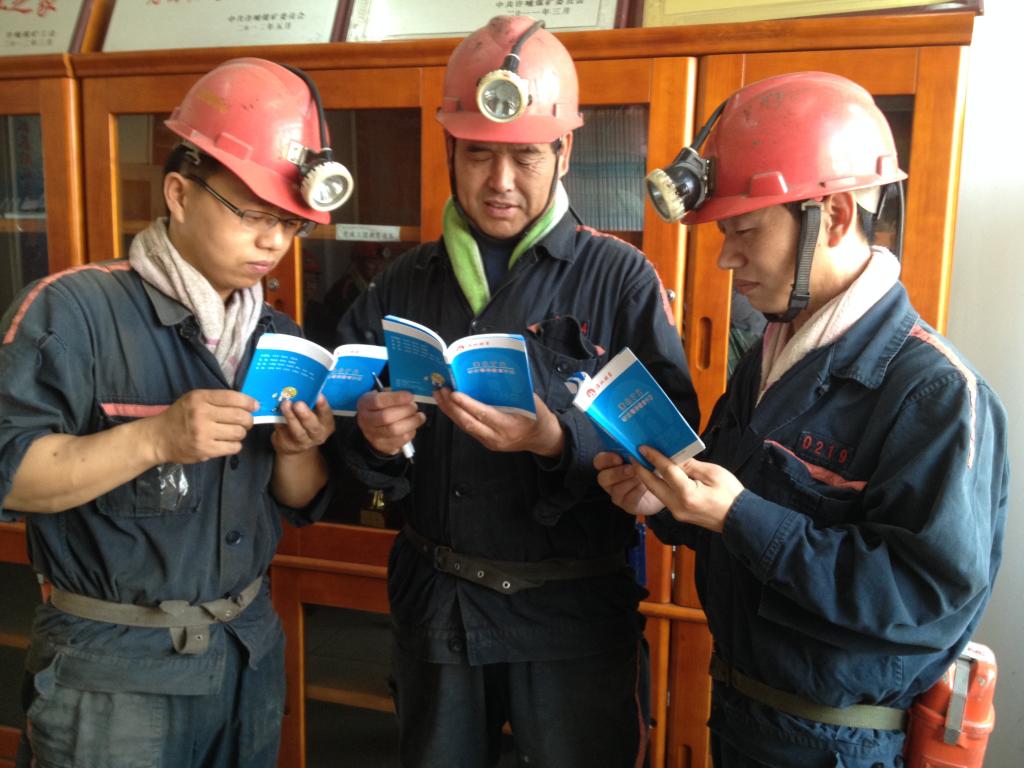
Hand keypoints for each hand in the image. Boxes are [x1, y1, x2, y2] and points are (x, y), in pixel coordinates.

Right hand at [149, 389, 256, 463]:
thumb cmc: (180, 416)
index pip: (233, 397)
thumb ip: (217, 400)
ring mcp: (203, 433)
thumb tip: (249, 404)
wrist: (158, 438)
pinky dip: (235, 445)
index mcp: (200, 398)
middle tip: (245, 423)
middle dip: (248, 420)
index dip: (249, 402)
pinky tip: (227, 443)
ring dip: (240, 433)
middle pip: (240, 417)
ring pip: (239, 433)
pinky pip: (233, 448)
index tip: (255, 406)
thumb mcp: (194, 400)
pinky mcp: (205, 450)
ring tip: (232, 433)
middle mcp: (202, 414)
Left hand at [272, 395, 335, 455]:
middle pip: (313, 427)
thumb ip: (310, 404)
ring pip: (298, 431)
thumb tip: (302, 388)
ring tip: (285, 404)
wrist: (295, 445)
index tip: (318, 396)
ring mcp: (302, 442)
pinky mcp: (287, 444)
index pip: (327, 415)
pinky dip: (279, 420)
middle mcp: (317, 435)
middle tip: (299, 403)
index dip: (323, 406)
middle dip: (306, 415)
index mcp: (326, 425)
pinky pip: (283, 431)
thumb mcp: (313, 415)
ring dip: (291, 417)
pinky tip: (277, 410)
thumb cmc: (305, 424)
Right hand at [356, 389, 424, 456]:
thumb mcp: (382, 395)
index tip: (410, 396)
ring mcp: (373, 435)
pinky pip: (400, 441)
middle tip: (414, 407)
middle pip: (386, 417)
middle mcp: (366, 421)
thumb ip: (395, 393)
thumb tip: (410, 396)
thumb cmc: (380, 407)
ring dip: (412, 422)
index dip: (396, 398)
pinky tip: (413, 426)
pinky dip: (411, 432)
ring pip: (394, 431)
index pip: (378, 401)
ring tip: (419, 416)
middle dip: (405, 411)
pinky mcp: (383, 446)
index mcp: (365, 404)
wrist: (371, 426)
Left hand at [434, 389, 563, 457]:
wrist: (542, 438)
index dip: (467, 404)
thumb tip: (494, 373)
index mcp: (509, 426)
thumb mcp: (531, 401)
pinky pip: (469, 428)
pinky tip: (449, 406)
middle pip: (468, 423)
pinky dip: (458, 416)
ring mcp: (490, 442)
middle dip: (451, 406)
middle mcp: (497, 437)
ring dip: (450, 411)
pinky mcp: (486, 442)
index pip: (483, 414)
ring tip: (439, 395)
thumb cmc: (538, 416)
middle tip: (441, 390)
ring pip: (465, 427)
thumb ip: (513, 390)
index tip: (454, 393)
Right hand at [594, 451, 665, 516]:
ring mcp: (617, 493)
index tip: (619, 457)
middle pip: (603, 478)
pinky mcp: (627, 504)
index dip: (606, 459)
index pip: (599, 461)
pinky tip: (647, 486)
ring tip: (644, 477)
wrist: (666, 484)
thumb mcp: (646, 455)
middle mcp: (610, 479)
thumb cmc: (653, 465)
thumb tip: (640, 444)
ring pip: (616, 490)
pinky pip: (629, 499)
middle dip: (618, 473)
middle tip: (632, 469)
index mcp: (611, 463)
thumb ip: (638, 450)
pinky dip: (638, 492)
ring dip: (631, 482)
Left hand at [631, 446, 743, 532]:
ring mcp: (677, 512)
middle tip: (633, 454)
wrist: (738, 520)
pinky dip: (657, 485)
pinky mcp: (679, 514)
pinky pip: (664, 497)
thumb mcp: (713, 473)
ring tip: (640, 463)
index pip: (666, 471)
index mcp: (687, 493)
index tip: (642, 447)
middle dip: (641, 469)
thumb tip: (674, 457)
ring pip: (656, 492)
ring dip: (647, 477)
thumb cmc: (730, 494)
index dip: (654, 457)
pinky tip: (655, 475)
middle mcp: (677, 505)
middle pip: (653, 484)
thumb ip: (691, 465)